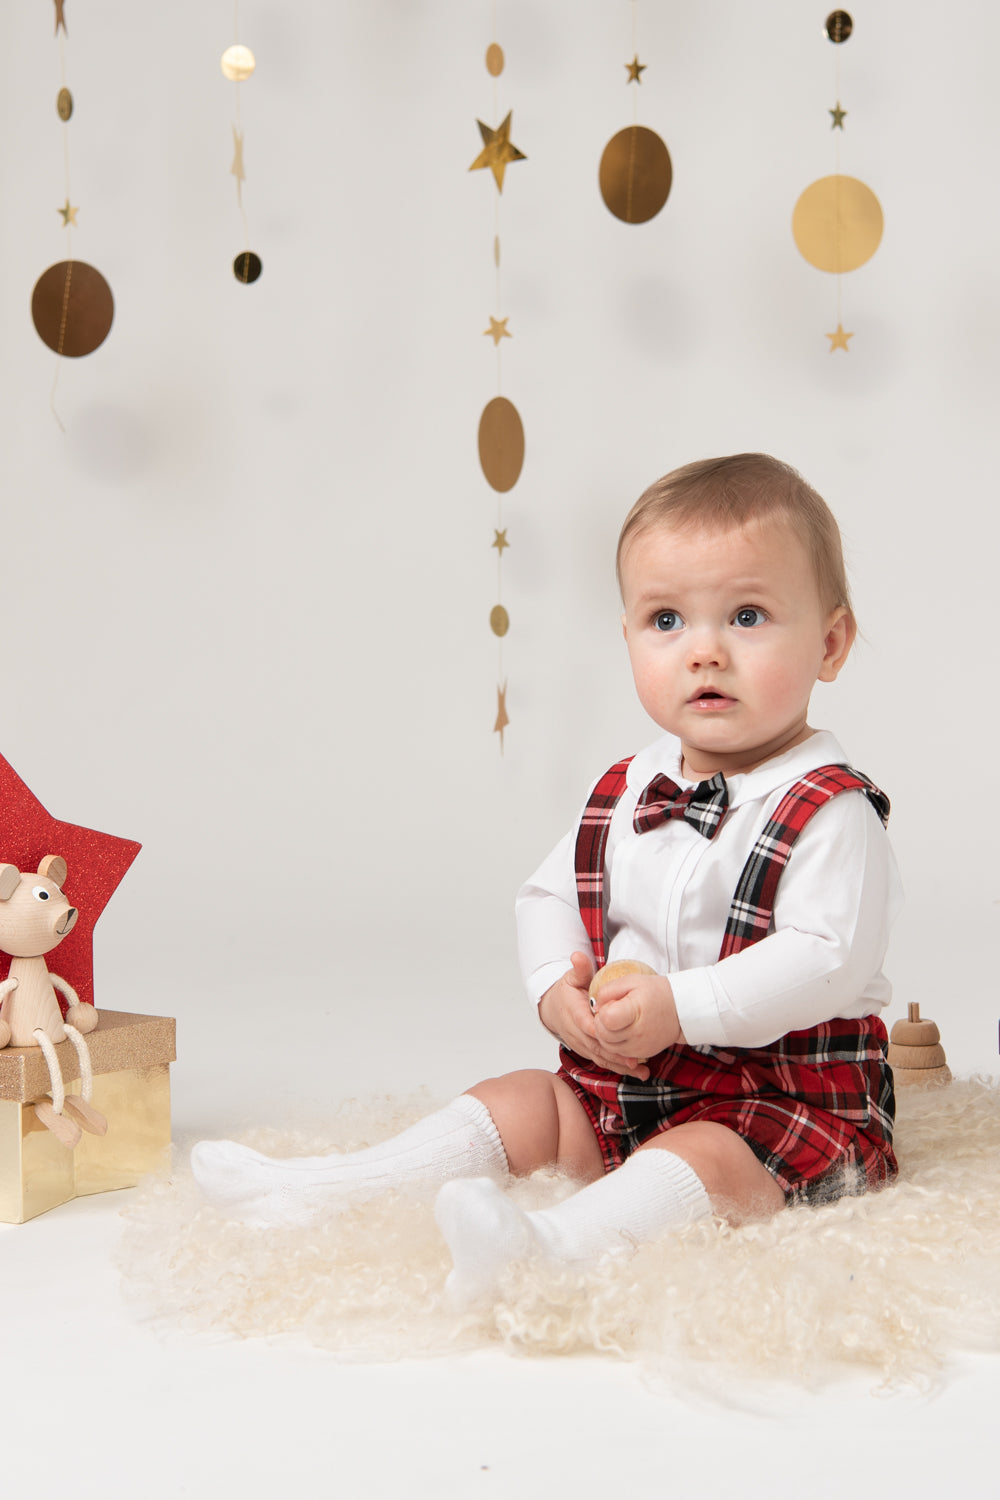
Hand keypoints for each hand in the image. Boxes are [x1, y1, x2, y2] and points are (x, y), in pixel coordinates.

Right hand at [538, 953, 650, 1079]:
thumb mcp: (572, 977)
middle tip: (636, 1061)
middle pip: (596, 1047)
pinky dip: (617, 1067)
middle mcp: (576, 1033)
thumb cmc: (567, 992)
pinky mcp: (588, 1051)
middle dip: (616, 1056)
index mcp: (573, 1013)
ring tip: (641, 1072)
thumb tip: (577, 956)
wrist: (552, 1008)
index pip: (586, 1025)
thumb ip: (580, 969)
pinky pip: (601, 1061)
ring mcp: (581, 1045)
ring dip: (619, 1066)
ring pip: (600, 1058)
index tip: (619, 1034)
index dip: (601, 1032)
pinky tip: (635, 1072)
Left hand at [590, 971, 681, 1065]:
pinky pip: (619, 1053)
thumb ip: (608, 991)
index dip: (602, 1012)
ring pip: (608, 1047)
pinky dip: (615, 1043)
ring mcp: (640, 1046)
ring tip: (616, 1021)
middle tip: (610, 1013)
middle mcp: (638, 1033)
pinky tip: (622, 1030)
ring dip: (606, 1035)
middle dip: (600, 1024)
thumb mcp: (632, 981)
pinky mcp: (642, 1053)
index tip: (610, 1004)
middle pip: (604, 1036)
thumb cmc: (657, 992)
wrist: (681, 1010)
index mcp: (636, 1012)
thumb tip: (595, 1006)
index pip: (606, 1020)